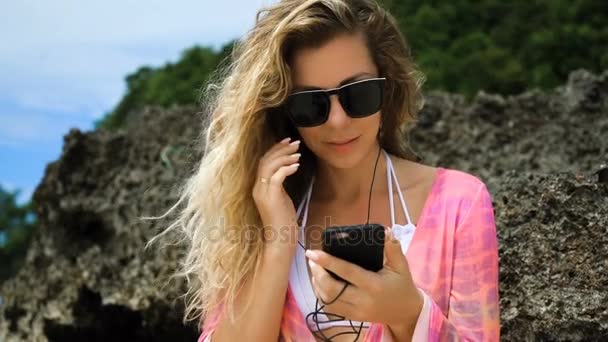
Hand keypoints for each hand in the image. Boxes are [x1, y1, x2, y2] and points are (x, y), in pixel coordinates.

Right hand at [252, 137, 301, 249]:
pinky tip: (297, 165)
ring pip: (269, 166)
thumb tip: (287, 170)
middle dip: (280, 149)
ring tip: (298, 153)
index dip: (274, 150)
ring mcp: (262, 193)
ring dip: (284, 156)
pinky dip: (286, 168)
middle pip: (265, 160)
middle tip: (295, 143)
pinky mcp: (270, 198)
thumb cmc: (283, 221)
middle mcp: (257, 188)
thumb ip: (280, 185)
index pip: (263, 162)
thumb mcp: (281, 198)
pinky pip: (276, 177)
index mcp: (258, 187)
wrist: (280, 239)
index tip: (287, 142)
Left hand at [305, 227, 422, 327]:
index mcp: (374, 285)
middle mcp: (362, 300)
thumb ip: (392, 248)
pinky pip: (330, 309)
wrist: (406, 312)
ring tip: (315, 268)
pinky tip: (320, 283)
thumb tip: (384, 231)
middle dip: (317, 272)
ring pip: (327, 300)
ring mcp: (356, 311)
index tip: (313, 253)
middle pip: (331, 289)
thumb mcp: (401, 265)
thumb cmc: (402, 285)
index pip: (347, 272)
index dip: (328, 262)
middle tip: (312, 259)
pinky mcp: (352, 317)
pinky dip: (321, 295)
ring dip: (316, 283)